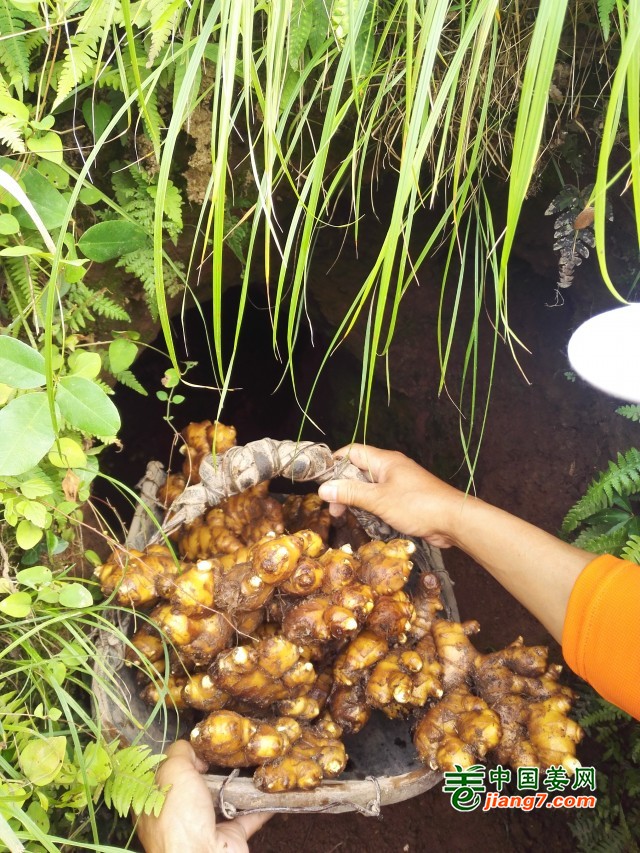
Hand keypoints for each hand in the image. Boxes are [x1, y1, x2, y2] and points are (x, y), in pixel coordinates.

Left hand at [135, 741, 270, 852]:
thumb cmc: (179, 816)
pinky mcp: (230, 838)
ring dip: (240, 784)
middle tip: (233, 749)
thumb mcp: (172, 771)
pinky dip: (261, 804)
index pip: (168, 773)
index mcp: (157, 801)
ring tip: (254, 761)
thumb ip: (180, 753)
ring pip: (224, 799)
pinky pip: (249, 816)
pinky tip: (270, 787)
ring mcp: (206, 827)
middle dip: (215, 768)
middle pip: (198, 785)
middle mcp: (180, 815)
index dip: (183, 756)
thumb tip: (193, 750)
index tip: (202, 743)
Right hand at [318, 444, 465, 546]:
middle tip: (334, 508)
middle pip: (359, 471)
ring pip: (369, 488)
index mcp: (385, 461)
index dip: (335, 463)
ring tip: (345, 515)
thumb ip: (350, 493)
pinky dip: (371, 508)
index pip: (353, 452)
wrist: (454, 520)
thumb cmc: (417, 505)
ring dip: (356, 500)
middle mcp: (391, 469)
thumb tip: (323, 488)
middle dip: (343, 487)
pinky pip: (381, 499)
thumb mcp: (378, 499)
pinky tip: (365, 521)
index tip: (322, 481)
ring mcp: (399, 484)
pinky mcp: (406, 500)